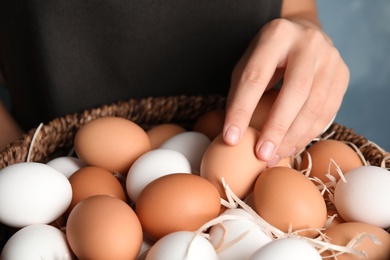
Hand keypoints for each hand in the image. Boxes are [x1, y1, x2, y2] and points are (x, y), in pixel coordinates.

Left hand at [223, 18, 349, 166]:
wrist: (303, 35)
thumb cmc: (268, 56)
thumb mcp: (248, 64)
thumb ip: (241, 93)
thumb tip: (234, 135)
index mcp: (276, 35)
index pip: (255, 77)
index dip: (241, 110)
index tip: (231, 139)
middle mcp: (308, 43)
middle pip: (294, 91)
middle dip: (277, 128)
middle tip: (262, 156)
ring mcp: (331, 58)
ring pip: (315, 105)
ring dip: (294, 137)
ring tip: (275, 157)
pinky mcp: (343, 74)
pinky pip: (328, 112)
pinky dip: (308, 134)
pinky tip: (292, 147)